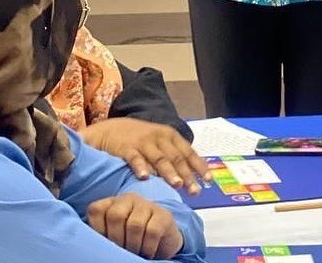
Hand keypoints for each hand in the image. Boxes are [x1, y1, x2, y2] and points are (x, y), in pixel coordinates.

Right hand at [81, 117, 210, 194]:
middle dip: (187, 175)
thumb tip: (192, 179)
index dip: (199, 166)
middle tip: (195, 191)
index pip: (189, 152)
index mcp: (171, 136)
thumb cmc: (141, 140)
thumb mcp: (160, 143)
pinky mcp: (127, 148)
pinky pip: (135, 158)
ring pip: (159, 158)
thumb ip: (174, 158)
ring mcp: (143, 142)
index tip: (209, 181)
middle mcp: (159, 138)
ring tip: (177, 184)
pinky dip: (140, 167)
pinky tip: (144, 178)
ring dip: (169, 172)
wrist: (112, 130)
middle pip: (176, 158)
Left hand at [87, 193, 183, 258]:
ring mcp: (147, 205)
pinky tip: (147, 253)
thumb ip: (101, 235)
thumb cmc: (131, 241)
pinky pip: (152, 232)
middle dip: (117, 239)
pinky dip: (147, 248)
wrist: (162, 242)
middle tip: (122, 251)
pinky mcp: (163, 216)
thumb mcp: (114, 235)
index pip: (96, 210)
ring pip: (134, 225)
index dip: (98, 230)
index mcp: (112, 203)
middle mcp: (128, 199)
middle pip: (115, 216)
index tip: (106, 244)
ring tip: (135, 253)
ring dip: (133, 246)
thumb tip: (91, 247)